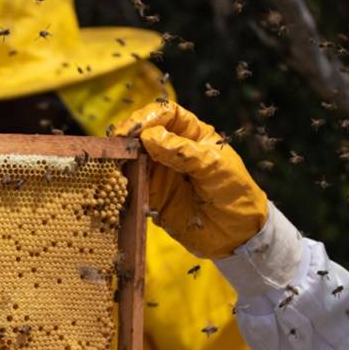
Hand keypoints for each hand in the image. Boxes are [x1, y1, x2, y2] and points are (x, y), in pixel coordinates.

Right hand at [115, 101, 267, 257]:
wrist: (236, 234)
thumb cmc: (234, 193)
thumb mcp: (214, 168)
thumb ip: (183, 152)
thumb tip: (148, 137)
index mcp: (192, 135)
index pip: (166, 114)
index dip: (148, 117)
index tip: (132, 129)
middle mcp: (172, 150)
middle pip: (143, 133)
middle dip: (128, 136)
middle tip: (115, 145)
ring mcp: (160, 172)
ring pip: (133, 157)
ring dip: (121, 158)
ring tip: (111, 162)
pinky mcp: (152, 195)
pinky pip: (132, 184)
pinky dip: (121, 182)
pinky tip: (115, 182)